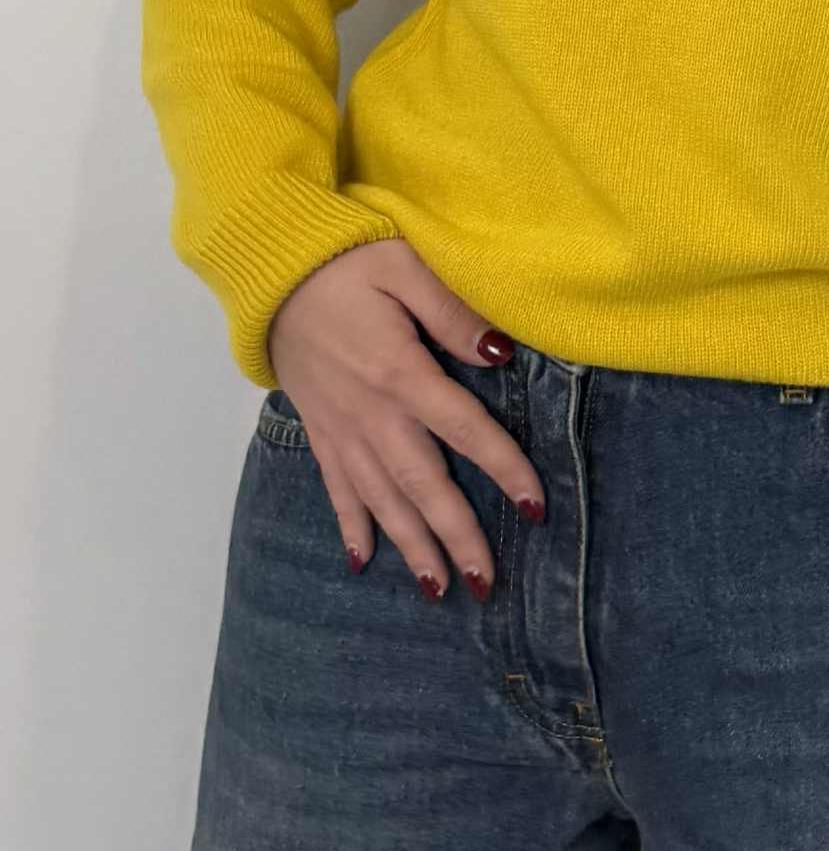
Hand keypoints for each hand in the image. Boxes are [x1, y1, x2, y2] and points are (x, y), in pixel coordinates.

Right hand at [266, 237, 547, 601]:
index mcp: (400, 372)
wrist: (270, 272)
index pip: (464, 429)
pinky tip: (362, 561)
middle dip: (456, 536)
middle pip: (423, 484)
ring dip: (411, 545)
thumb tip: (499, 354)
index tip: (536, 508)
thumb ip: (452, 311)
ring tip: (439, 589)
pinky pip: (336, 488)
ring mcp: (341, 427)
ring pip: (381, 498)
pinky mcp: (319, 429)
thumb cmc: (345, 261)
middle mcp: (371, 413)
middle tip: (487, 583)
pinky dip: (351, 525)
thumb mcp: (405, 265)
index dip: (504, 469)